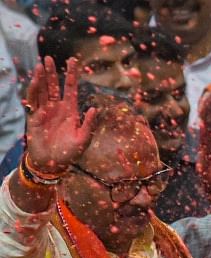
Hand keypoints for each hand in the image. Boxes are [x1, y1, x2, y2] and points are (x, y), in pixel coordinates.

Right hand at [23, 57, 97, 176]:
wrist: (51, 163)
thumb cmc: (70, 153)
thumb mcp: (83, 140)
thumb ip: (89, 124)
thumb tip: (94, 108)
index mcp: (70, 111)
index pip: (70, 89)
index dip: (71, 75)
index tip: (73, 61)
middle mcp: (57, 108)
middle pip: (54, 86)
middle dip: (52, 72)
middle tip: (49, 58)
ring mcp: (45, 111)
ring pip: (42, 90)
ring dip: (41, 78)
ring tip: (41, 64)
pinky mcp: (34, 117)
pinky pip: (33, 101)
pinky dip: (34, 90)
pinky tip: (35, 80)